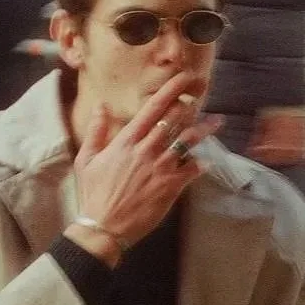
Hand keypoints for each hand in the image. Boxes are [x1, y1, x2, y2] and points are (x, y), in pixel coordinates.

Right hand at [73, 82, 222, 250]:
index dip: (171, 89)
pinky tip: (209, 160)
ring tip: (217, 121)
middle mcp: (147, 150)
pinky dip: (202, 163)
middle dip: (191, 104)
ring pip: (188, 140)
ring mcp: (161, 167)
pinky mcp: (171, 186)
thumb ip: (96, 131)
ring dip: (204, 129)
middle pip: (175, 119)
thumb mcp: (86, 160)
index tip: (184, 77)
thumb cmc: (93, 194)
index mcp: (127, 141)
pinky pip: (192, 169)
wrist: (103, 227)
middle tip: (203, 93)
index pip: (153, 108)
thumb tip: (100, 105)